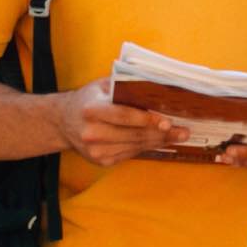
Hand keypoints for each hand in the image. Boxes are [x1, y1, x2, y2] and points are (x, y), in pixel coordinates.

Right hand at [53, 80, 193, 167]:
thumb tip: (157, 88)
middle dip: (161, 134)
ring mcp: (95, 150)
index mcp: (91, 110)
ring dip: (158, 142)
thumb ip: (125, 86)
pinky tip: (159, 141)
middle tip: (183, 131)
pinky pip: (130, 154)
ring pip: (135, 146)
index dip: (147, 119)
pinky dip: (146, 147)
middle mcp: (91, 132)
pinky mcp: (101, 161)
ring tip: (178, 136)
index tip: (167, 121)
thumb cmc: (89, 99)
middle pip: (133, 134)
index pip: (124, 116)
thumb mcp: (102, 85)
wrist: (63, 121)